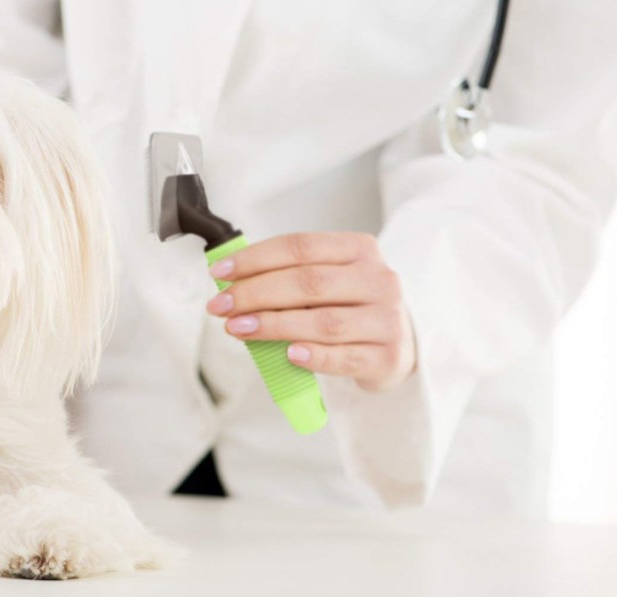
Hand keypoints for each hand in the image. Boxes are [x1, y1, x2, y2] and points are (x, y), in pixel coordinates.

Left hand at [205, 232, 415, 391]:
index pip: (300, 247)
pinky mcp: (387, 357)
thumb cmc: (350, 308)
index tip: (220, 272)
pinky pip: (344, 357)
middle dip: (255, 293)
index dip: (255, 258)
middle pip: (307, 282)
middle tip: (220, 306)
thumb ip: (289, 276)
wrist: (397, 344)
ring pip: (323, 321)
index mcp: (359, 250)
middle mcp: (379, 280)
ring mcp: (387, 319)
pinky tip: (288, 354)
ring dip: (273, 325)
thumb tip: (230, 279)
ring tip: (238, 328)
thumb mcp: (329, 281)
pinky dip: (313, 356)